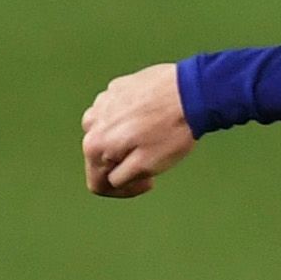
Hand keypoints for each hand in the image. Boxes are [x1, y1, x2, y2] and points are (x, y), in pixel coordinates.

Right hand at [81, 63, 195, 196]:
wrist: (189, 92)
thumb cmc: (170, 131)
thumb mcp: (147, 166)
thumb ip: (121, 178)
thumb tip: (111, 179)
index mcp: (95, 145)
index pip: (98, 183)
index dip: (123, 190)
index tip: (147, 182)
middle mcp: (91, 122)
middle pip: (102, 158)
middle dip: (125, 165)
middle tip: (154, 160)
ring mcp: (102, 102)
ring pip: (109, 134)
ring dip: (126, 142)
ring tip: (154, 138)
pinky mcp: (116, 89)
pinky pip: (118, 114)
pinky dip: (132, 121)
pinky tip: (154, 120)